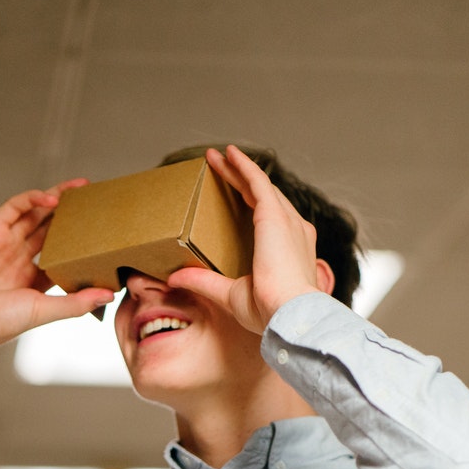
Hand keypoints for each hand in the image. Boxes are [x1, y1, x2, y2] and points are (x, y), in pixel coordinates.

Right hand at [0, 182, 113, 366]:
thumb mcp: (45, 310)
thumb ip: (77, 302)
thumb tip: (110, 294)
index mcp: (33, 278)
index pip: (61, 253)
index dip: (80, 242)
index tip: (102, 233)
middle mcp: (20, 258)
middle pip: (50, 228)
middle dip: (72, 213)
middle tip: (95, 199)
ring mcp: (5, 243)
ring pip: (35, 213)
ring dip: (57, 198)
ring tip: (81, 188)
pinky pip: (13, 208)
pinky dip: (32, 199)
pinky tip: (53, 198)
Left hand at [167, 145, 331, 333]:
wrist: (289, 313)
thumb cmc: (270, 312)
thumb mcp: (230, 294)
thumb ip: (205, 282)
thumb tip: (175, 277)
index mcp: (289, 252)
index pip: (268, 220)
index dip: (251, 203)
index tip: (234, 193)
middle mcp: (293, 232)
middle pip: (264, 197)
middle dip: (243, 180)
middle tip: (222, 165)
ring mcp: (286, 221)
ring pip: (259, 186)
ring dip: (239, 169)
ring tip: (220, 157)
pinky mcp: (274, 215)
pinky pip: (257, 181)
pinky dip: (243, 166)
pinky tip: (228, 154)